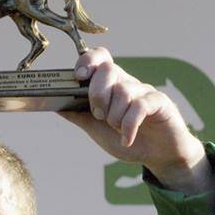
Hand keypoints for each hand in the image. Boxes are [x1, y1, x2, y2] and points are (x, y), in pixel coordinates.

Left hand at [60, 47, 211, 192]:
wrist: (159, 156)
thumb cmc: (129, 140)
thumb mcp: (97, 130)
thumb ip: (79, 116)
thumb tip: (53, 106)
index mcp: (111, 84)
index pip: (99, 57)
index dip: (87, 61)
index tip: (79, 77)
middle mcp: (128, 83)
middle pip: (108, 69)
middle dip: (97, 94)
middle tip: (99, 115)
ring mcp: (144, 92)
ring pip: (123, 90)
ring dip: (114, 116)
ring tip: (117, 131)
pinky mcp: (160, 103)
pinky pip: (140, 106)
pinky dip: (129, 126)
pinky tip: (127, 139)